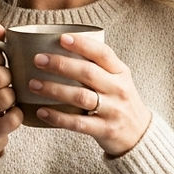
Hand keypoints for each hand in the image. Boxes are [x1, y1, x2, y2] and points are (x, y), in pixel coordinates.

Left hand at [28, 32, 151, 156]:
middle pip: (88, 73)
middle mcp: (118, 89)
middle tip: (38, 60)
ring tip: (33, 84)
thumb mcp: (118, 80)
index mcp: (121, 73)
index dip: (82, 44)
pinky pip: (78, 123)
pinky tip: (42, 111)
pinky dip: (58, 117)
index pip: (103, 53)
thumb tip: (61, 49)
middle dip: (61, 65)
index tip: (62, 38)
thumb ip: (98, 67)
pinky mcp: (105, 130)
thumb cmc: (121, 102)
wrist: (140, 135)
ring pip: (80, 97)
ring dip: (54, 89)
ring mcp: (113, 110)